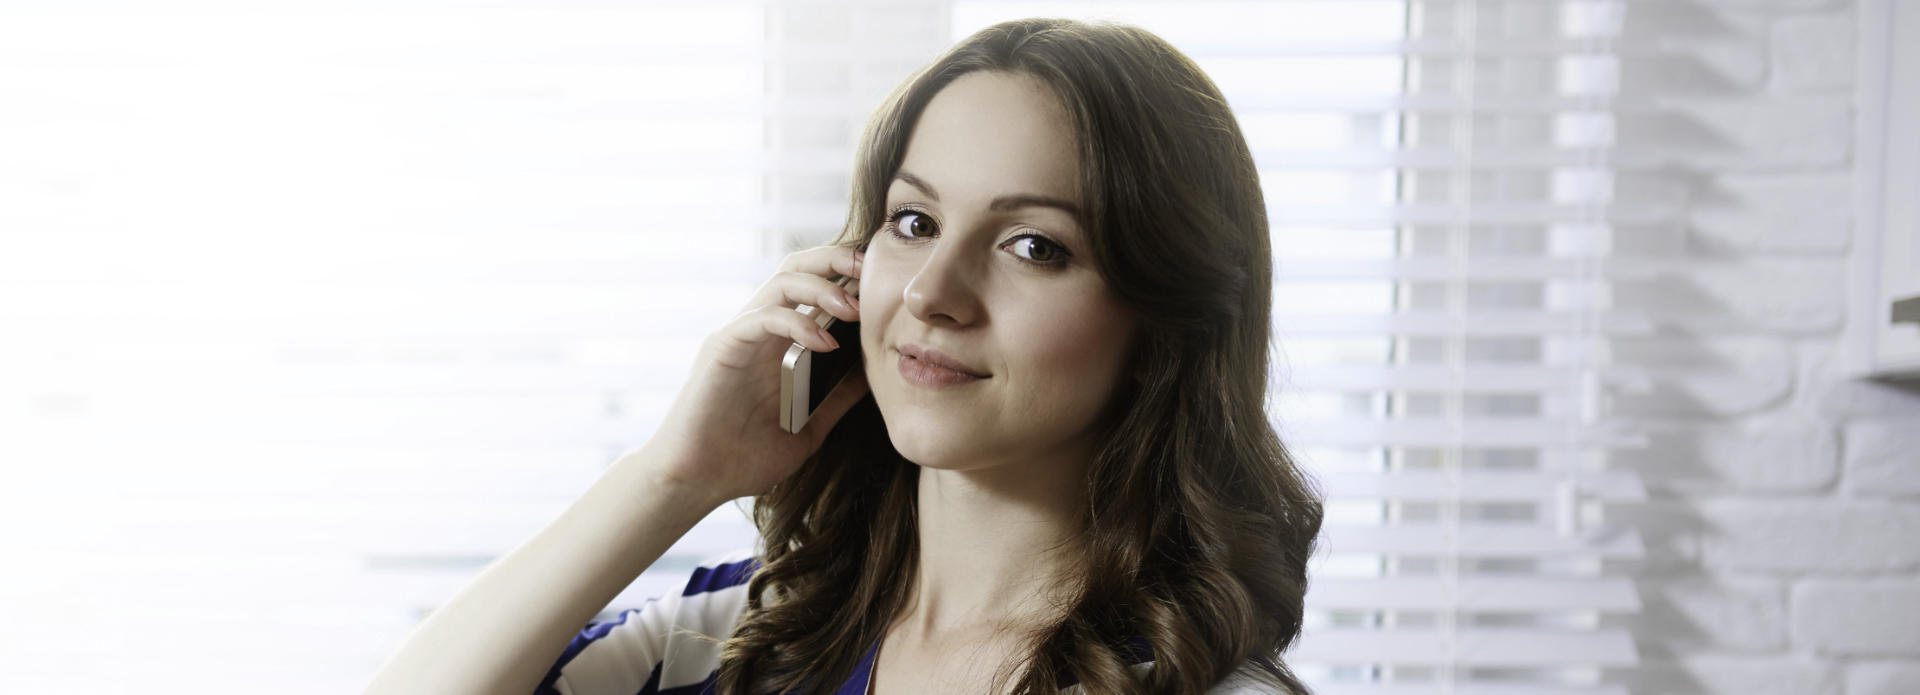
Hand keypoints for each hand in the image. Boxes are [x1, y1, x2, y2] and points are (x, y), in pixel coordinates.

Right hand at [634, 245, 870, 504]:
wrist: (696, 483)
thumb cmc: (746, 459)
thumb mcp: (810, 427)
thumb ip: (838, 398)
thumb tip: (876, 374)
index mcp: (780, 342)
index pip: (813, 285)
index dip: (847, 274)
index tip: (884, 281)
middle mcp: (760, 330)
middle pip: (797, 267)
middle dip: (837, 260)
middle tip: (872, 271)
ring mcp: (740, 335)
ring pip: (781, 283)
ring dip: (823, 288)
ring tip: (855, 311)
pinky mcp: (723, 347)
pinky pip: (762, 318)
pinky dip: (797, 323)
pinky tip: (825, 345)